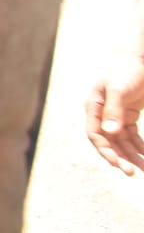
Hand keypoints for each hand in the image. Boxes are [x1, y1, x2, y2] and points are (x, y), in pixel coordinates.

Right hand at [86, 56, 143, 174]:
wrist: (139, 59)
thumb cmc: (125, 70)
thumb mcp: (118, 89)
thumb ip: (113, 111)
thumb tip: (109, 133)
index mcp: (94, 107)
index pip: (95, 135)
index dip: (106, 151)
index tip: (119, 165)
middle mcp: (102, 113)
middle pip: (109, 142)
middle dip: (121, 158)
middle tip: (133, 173)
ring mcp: (115, 115)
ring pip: (122, 141)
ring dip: (132, 155)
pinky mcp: (128, 114)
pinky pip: (133, 135)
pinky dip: (140, 146)